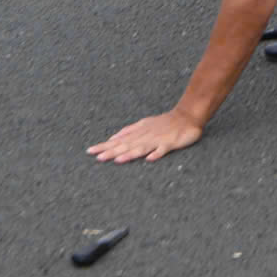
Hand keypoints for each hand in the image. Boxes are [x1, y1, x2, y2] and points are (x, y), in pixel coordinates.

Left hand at [87, 110, 203, 163]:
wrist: (186, 116)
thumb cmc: (164, 122)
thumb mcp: (144, 124)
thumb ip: (128, 131)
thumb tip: (112, 138)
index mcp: (138, 132)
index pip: (118, 141)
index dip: (104, 146)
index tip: (90, 151)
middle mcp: (145, 136)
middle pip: (126, 145)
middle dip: (112, 151)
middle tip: (97, 157)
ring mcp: (157, 139)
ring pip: (141, 148)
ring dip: (129, 154)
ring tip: (118, 160)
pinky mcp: (170, 143)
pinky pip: (162, 149)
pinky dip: (156, 154)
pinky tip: (149, 159)